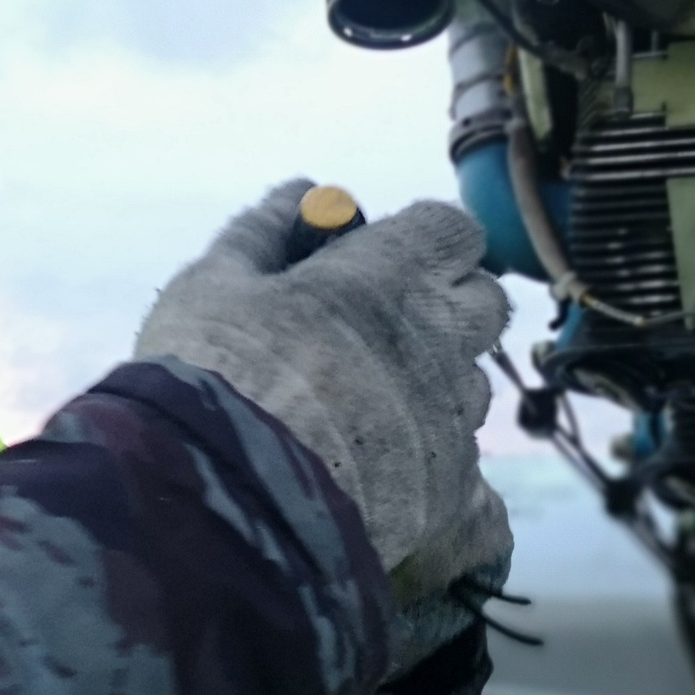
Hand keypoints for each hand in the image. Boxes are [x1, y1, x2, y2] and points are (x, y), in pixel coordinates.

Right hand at [133, 180, 512, 593]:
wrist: (219, 501)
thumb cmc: (211, 373)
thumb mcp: (214, 282)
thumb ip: (265, 231)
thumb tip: (301, 193)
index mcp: (392, 275)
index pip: (454, 231)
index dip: (422, 241)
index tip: (381, 258)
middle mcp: (441, 341)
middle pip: (484, 303)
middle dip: (444, 306)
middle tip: (375, 331)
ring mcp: (453, 422)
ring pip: (471, 391)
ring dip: (434, 391)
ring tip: (360, 418)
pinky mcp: (452, 498)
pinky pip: (479, 490)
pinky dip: (448, 486)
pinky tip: (402, 491)